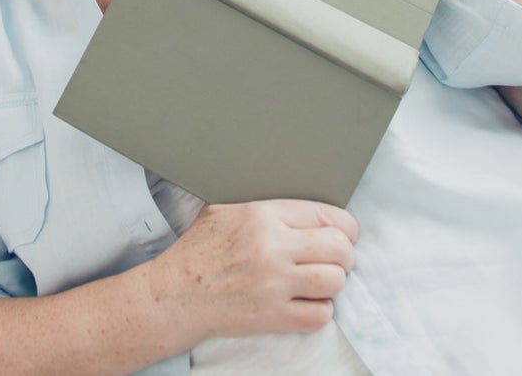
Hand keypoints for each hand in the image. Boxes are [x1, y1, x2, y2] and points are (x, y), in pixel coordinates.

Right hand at [147, 200, 356, 343]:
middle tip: (336, 258)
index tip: (344, 233)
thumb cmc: (200, 249)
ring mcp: (274, 285)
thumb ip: (265, 205)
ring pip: (335, 281)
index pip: (327, 215)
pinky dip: (321, 310)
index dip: (344, 226)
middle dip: (344, 254)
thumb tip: (301, 205)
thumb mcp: (225, 209)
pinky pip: (320, 315)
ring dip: (334, 282)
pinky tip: (307, 302)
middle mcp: (272, 248)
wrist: (177, 293)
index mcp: (262, 215)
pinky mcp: (273, 317)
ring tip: (321, 280)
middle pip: (339, 248)